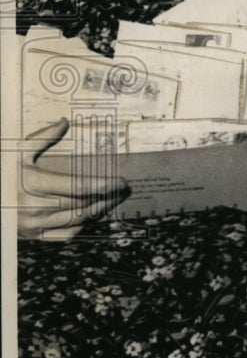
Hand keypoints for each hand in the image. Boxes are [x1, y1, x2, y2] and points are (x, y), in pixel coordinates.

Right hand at [17, 118, 129, 239]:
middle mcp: (35, 208)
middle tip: (124, 189)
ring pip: (78, 220)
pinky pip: (67, 234)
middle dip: (108, 197)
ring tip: (113, 199)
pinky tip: (93, 212)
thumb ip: (42, 138)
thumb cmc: (2, 172)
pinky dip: (84, 224)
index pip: (80, 186)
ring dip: (99, 210)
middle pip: (83, 204)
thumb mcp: (17, 152)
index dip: (104, 185)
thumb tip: (64, 121)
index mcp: (34, 184)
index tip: (122, 182)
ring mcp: (35, 225)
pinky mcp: (34, 236)